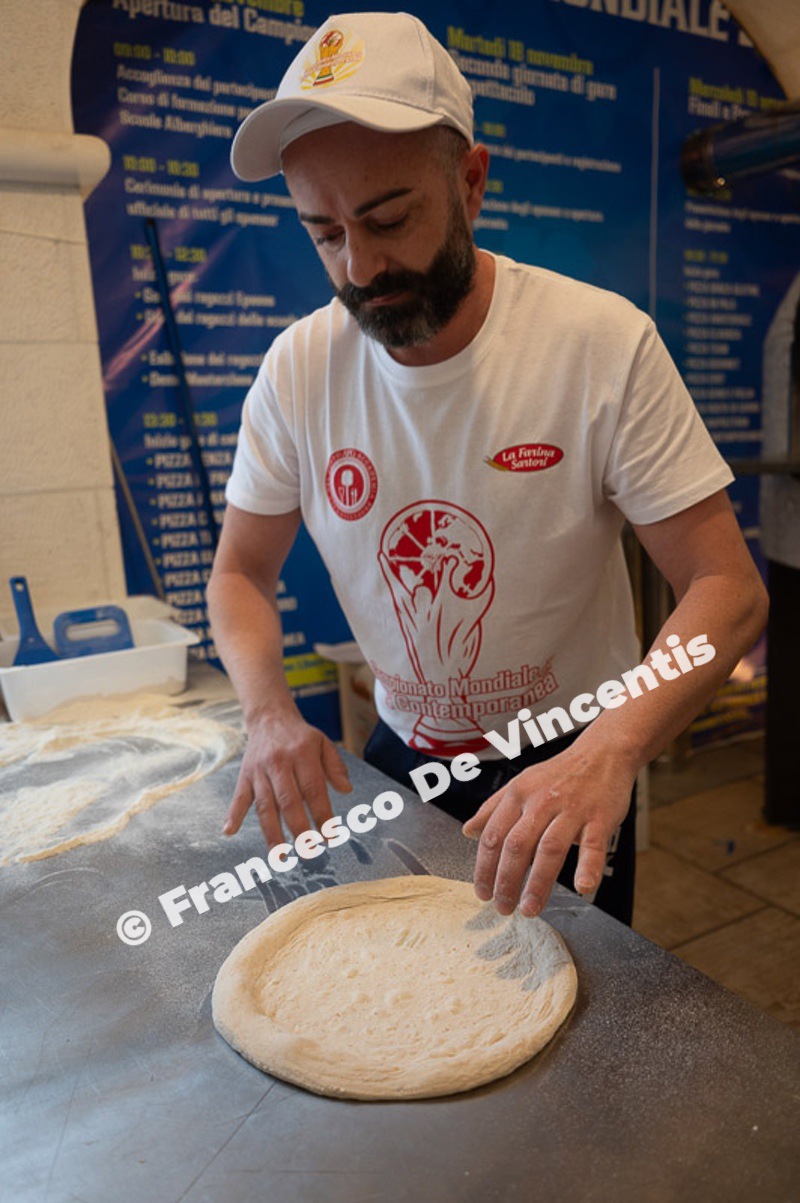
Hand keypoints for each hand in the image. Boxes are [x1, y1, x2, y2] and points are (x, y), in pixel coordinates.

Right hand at [223, 710, 351, 847]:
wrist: (270, 717)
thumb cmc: (301, 737)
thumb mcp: (323, 743)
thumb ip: (335, 766)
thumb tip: (347, 790)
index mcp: (302, 754)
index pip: (314, 790)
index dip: (322, 815)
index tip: (330, 837)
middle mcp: (279, 763)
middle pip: (288, 801)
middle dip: (299, 830)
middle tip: (309, 852)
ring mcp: (259, 771)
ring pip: (265, 805)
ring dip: (271, 833)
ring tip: (280, 857)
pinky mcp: (245, 776)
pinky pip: (239, 797)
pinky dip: (233, 814)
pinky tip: (229, 831)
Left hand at [461, 743, 634, 916]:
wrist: (602, 753)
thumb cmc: (560, 773)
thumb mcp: (521, 784)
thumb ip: (493, 808)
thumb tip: (468, 831)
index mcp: (518, 794)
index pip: (493, 836)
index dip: (484, 868)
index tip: (483, 892)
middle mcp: (541, 801)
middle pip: (516, 846)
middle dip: (506, 881)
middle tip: (503, 907)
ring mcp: (571, 809)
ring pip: (549, 849)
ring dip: (538, 884)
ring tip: (529, 909)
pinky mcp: (600, 817)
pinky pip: (593, 845)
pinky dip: (588, 867)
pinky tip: (582, 887)